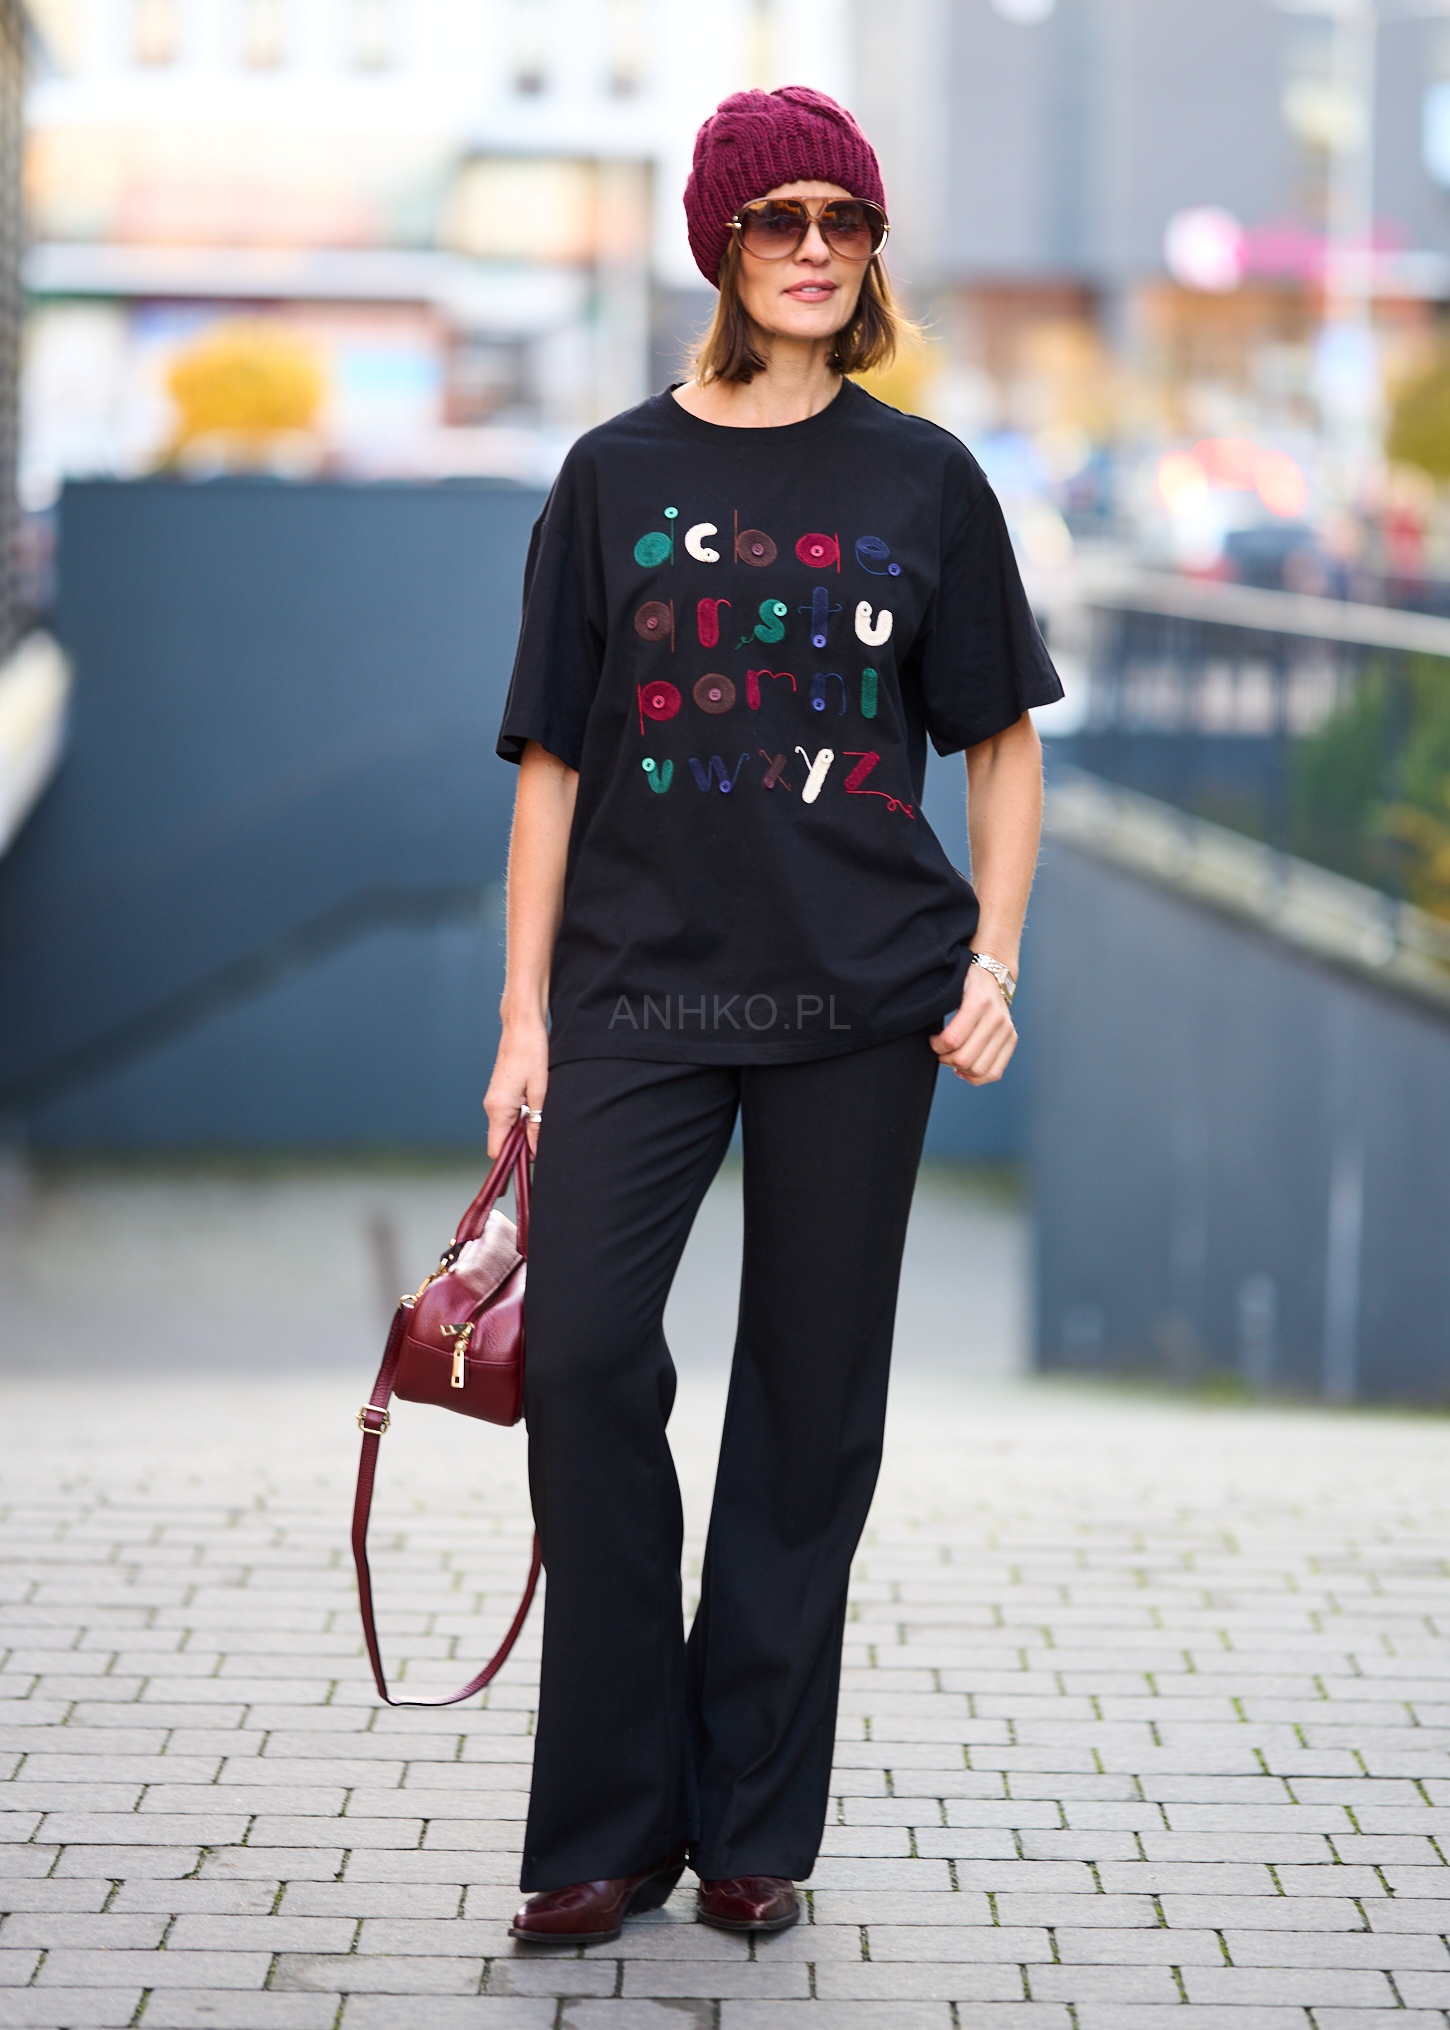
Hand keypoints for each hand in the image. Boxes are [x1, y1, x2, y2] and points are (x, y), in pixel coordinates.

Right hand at [484, 1018, 548, 1156]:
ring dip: (524, 1131)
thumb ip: (537, 1123)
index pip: (496, 1150)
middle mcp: (491, 1106)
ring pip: (507, 1129)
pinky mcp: (500, 1094)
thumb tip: (535, 1150)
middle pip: (502, 1142)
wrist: (522, 1026)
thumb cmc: (531, 1052)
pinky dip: (523, 1119)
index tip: (533, 1160)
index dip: (513, 1160)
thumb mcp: (541, 1091)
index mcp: (498, 1109)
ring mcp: (494, 1100)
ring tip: (544, 1120)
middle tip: (546, 1138)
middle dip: (522, 1146)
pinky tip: (538, 1109)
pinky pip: (509, 1117)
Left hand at [931, 966, 1016, 1084]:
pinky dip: (977, 1077)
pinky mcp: (1012, 1039)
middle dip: (946, 1059)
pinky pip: (994, 1072)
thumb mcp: (951, 986)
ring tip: (953, 1059)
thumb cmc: (966, 982)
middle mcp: (996, 1017)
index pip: (952, 1039)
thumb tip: (929, 1036)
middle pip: (965, 1058)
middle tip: (941, 1051)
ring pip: (979, 1069)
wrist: (992, 976)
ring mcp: (1006, 1030)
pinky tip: (965, 1069)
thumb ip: (939, 1005)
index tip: (934, 1040)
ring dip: (961, 1069)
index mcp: (978, 1001)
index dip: (937, 1046)